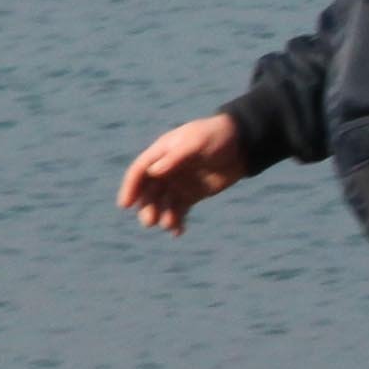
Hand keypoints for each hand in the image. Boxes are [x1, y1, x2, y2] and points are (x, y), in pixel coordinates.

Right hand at [118, 114, 253, 233]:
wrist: (242, 146)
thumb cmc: (217, 136)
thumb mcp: (196, 142)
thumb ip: (175, 157)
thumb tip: (153, 171)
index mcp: (162, 153)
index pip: (140, 171)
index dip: (130, 187)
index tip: (126, 205)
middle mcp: (166, 169)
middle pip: (148, 191)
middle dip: (146, 207)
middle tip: (150, 221)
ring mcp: (178, 183)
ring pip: (162, 204)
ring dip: (161, 216)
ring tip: (168, 225)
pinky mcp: (191, 195)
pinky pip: (179, 211)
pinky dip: (176, 222)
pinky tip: (177, 231)